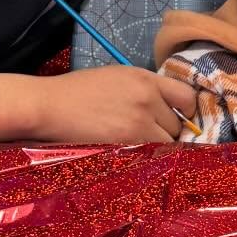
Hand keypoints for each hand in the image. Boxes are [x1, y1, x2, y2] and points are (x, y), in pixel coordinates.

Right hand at [0, 65, 197, 143]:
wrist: (50, 106)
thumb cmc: (78, 91)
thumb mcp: (116, 77)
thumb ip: (144, 89)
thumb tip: (166, 108)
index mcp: (145, 79)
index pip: (186, 96)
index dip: (186, 111)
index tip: (180, 118)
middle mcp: (148, 99)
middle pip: (178, 125)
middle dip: (169, 132)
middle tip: (151, 136)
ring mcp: (139, 123)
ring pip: (167, 143)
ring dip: (159, 148)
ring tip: (139, 147)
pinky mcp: (127, 143)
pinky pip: (151, 155)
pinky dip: (147, 158)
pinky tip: (134, 157)